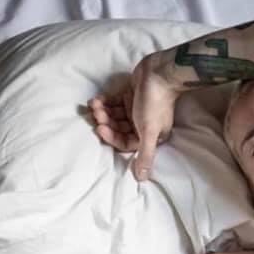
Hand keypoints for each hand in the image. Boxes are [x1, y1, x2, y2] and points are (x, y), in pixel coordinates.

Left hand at [86, 52, 179, 180]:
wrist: (158, 73)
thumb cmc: (155, 104)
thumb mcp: (149, 132)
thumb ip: (145, 155)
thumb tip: (142, 179)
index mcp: (149, 136)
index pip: (125, 143)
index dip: (111, 137)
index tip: (100, 128)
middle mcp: (142, 125)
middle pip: (118, 129)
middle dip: (106, 122)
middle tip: (96, 114)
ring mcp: (135, 110)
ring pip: (114, 116)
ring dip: (103, 112)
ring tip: (95, 105)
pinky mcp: (129, 96)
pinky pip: (114, 103)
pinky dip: (105, 102)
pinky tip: (96, 100)